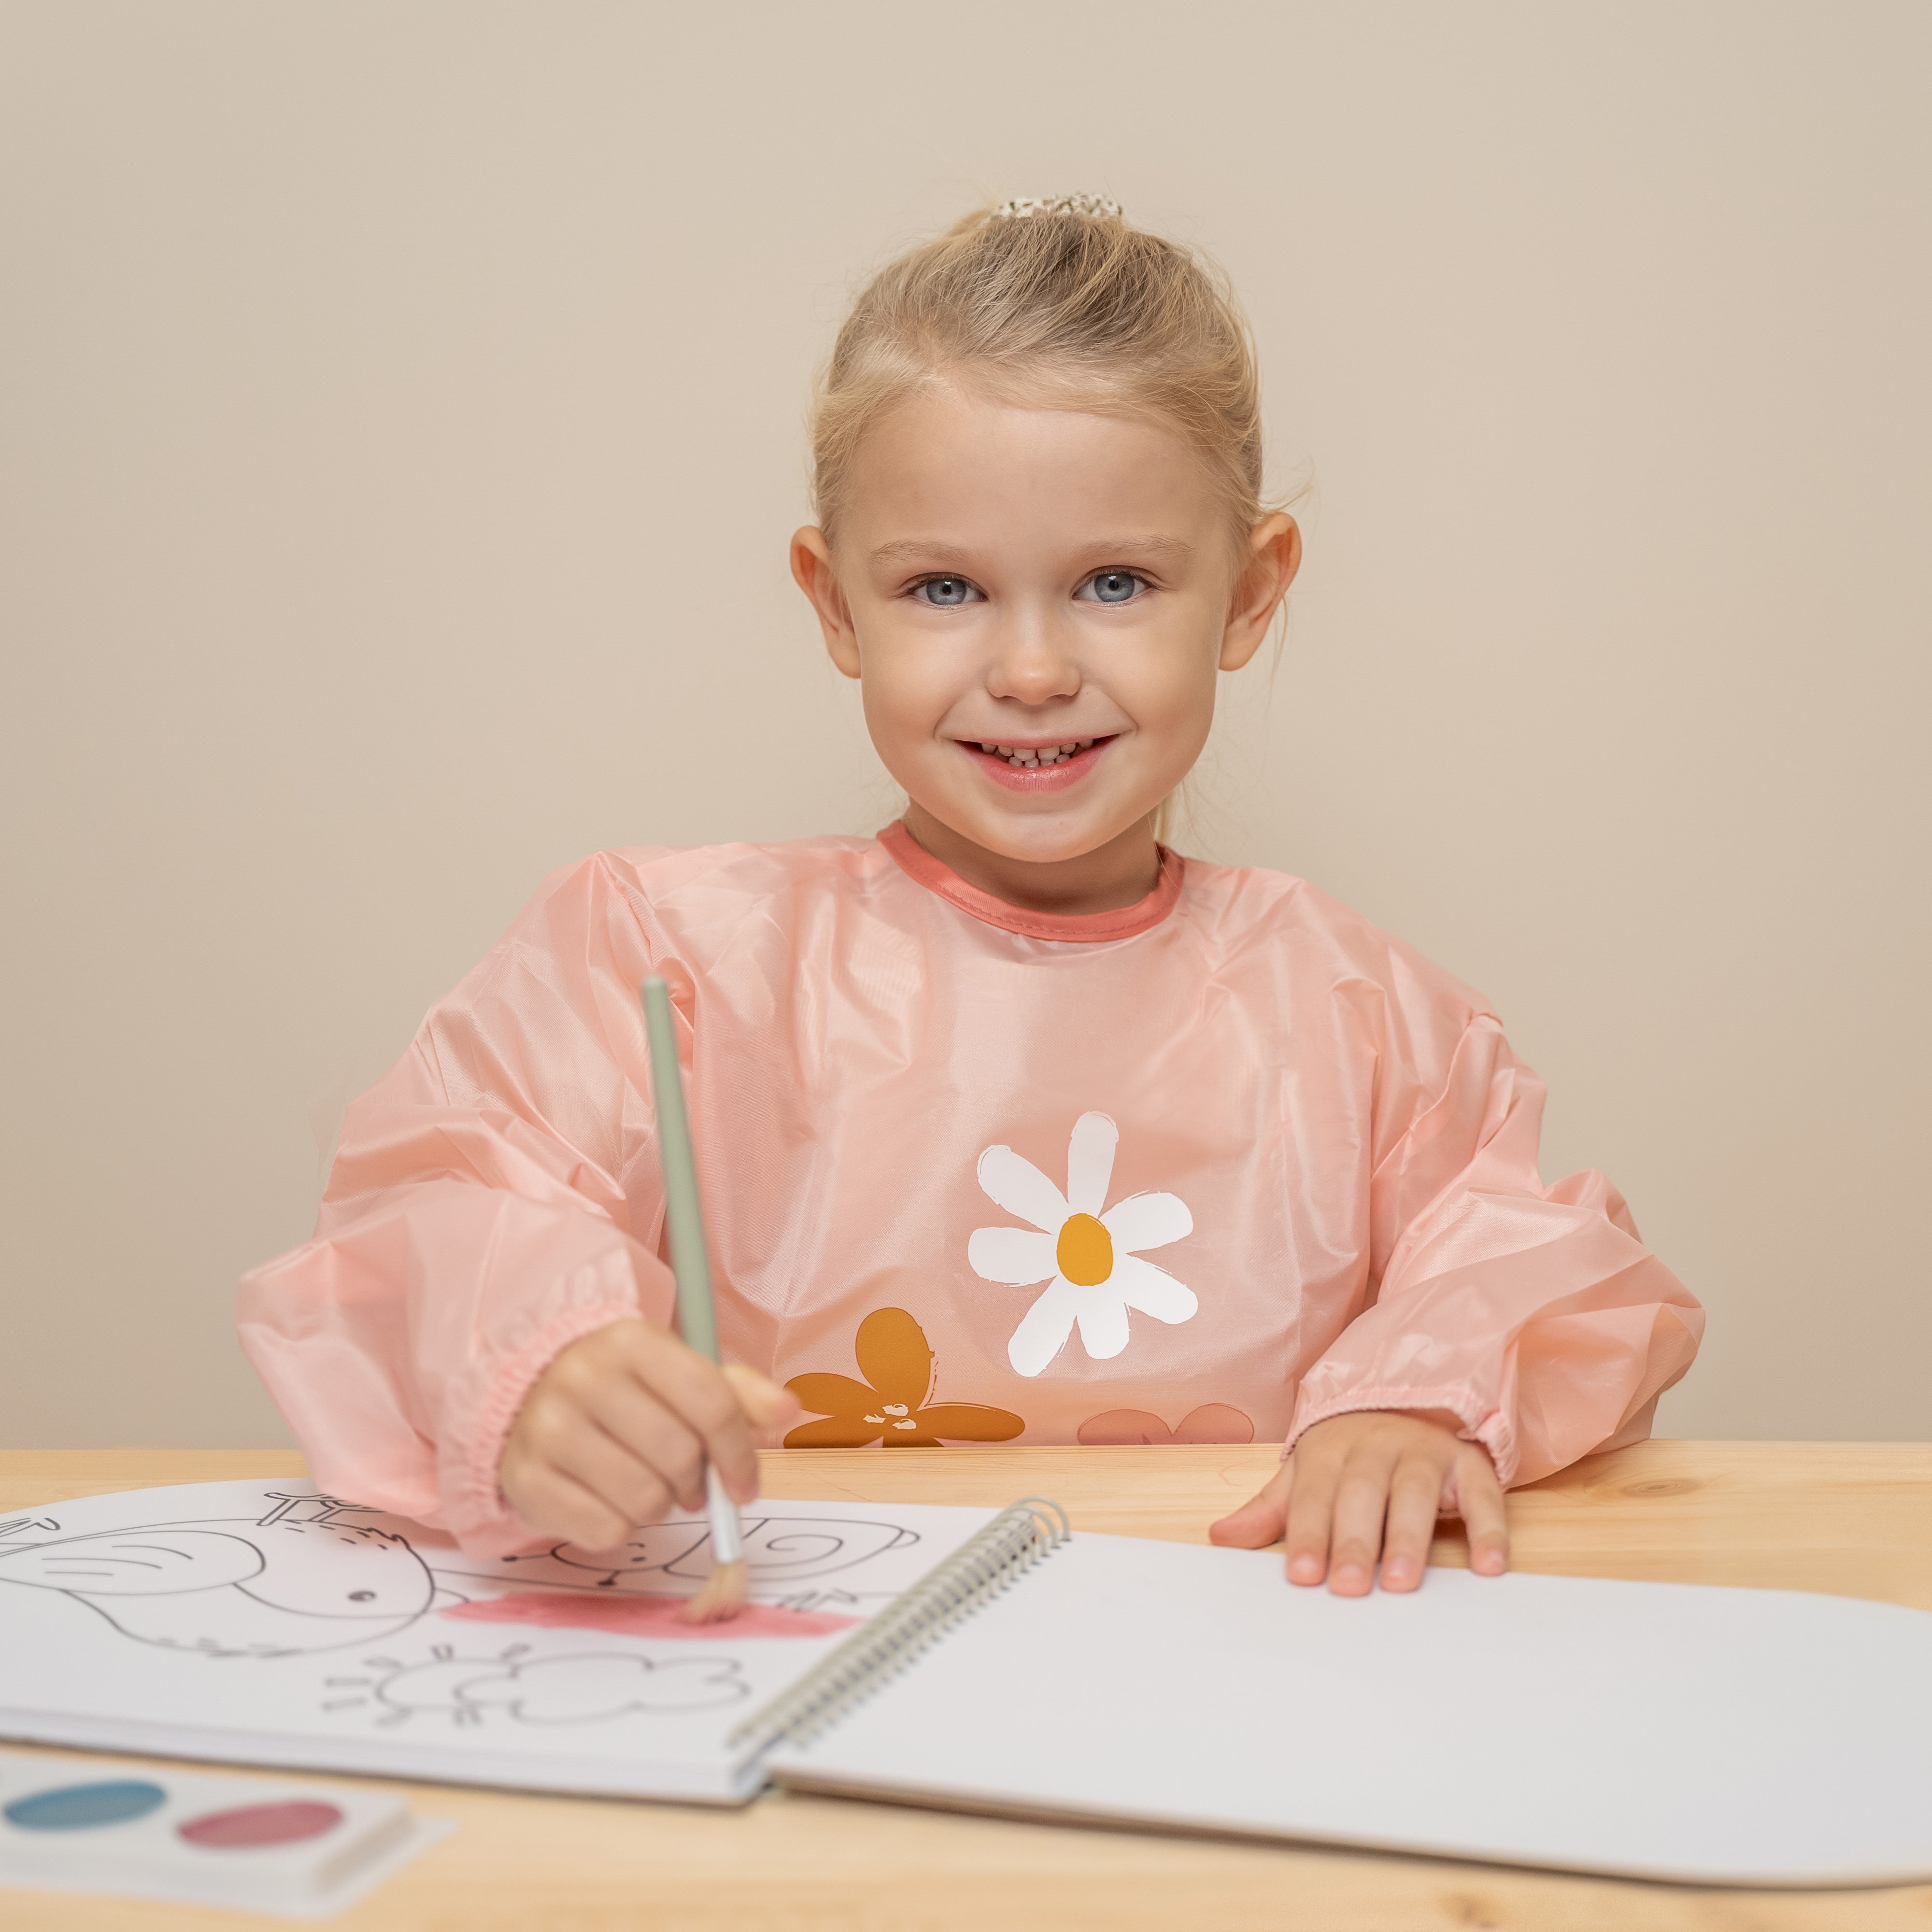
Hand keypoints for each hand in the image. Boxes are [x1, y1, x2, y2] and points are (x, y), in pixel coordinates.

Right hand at [500, 1318, 800, 1550]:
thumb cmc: (622, 1389)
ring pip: (644, 1499)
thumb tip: (790, 1409)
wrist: (527, 1397)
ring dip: (659, 1506)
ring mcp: (547, 1429)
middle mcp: (583, 1379)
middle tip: (689, 1483)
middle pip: (679, 1455)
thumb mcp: (677, 1373)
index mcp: (630, 1342)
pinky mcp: (525, 1479)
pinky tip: (610, 1500)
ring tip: (648, 1486)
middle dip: (697, 1481)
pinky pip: (604, 1530)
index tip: (746, 1485)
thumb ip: (737, 1392)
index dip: (739, 1453)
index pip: (710, 1402)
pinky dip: (620, 1526)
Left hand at [1208, 1410, 1508, 1594]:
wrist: (1407, 1403)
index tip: (1302, 1576)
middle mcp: (1377, 1446)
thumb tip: (1220, 1538)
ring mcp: (1424, 1452)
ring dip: (1408, 1538)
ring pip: (1415, 1492)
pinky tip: (1488, 1566)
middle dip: (1353, 1540)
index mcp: (1329, 1450)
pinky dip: (1488, 1529)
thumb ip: (1268, 1510)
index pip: (1314, 1494)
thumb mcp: (1305, 1475)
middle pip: (1362, 1493)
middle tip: (1347, 1587)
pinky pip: (1483, 1495)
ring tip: (1400, 1582)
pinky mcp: (1469, 1464)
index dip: (1308, 1533)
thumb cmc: (1348, 1459)